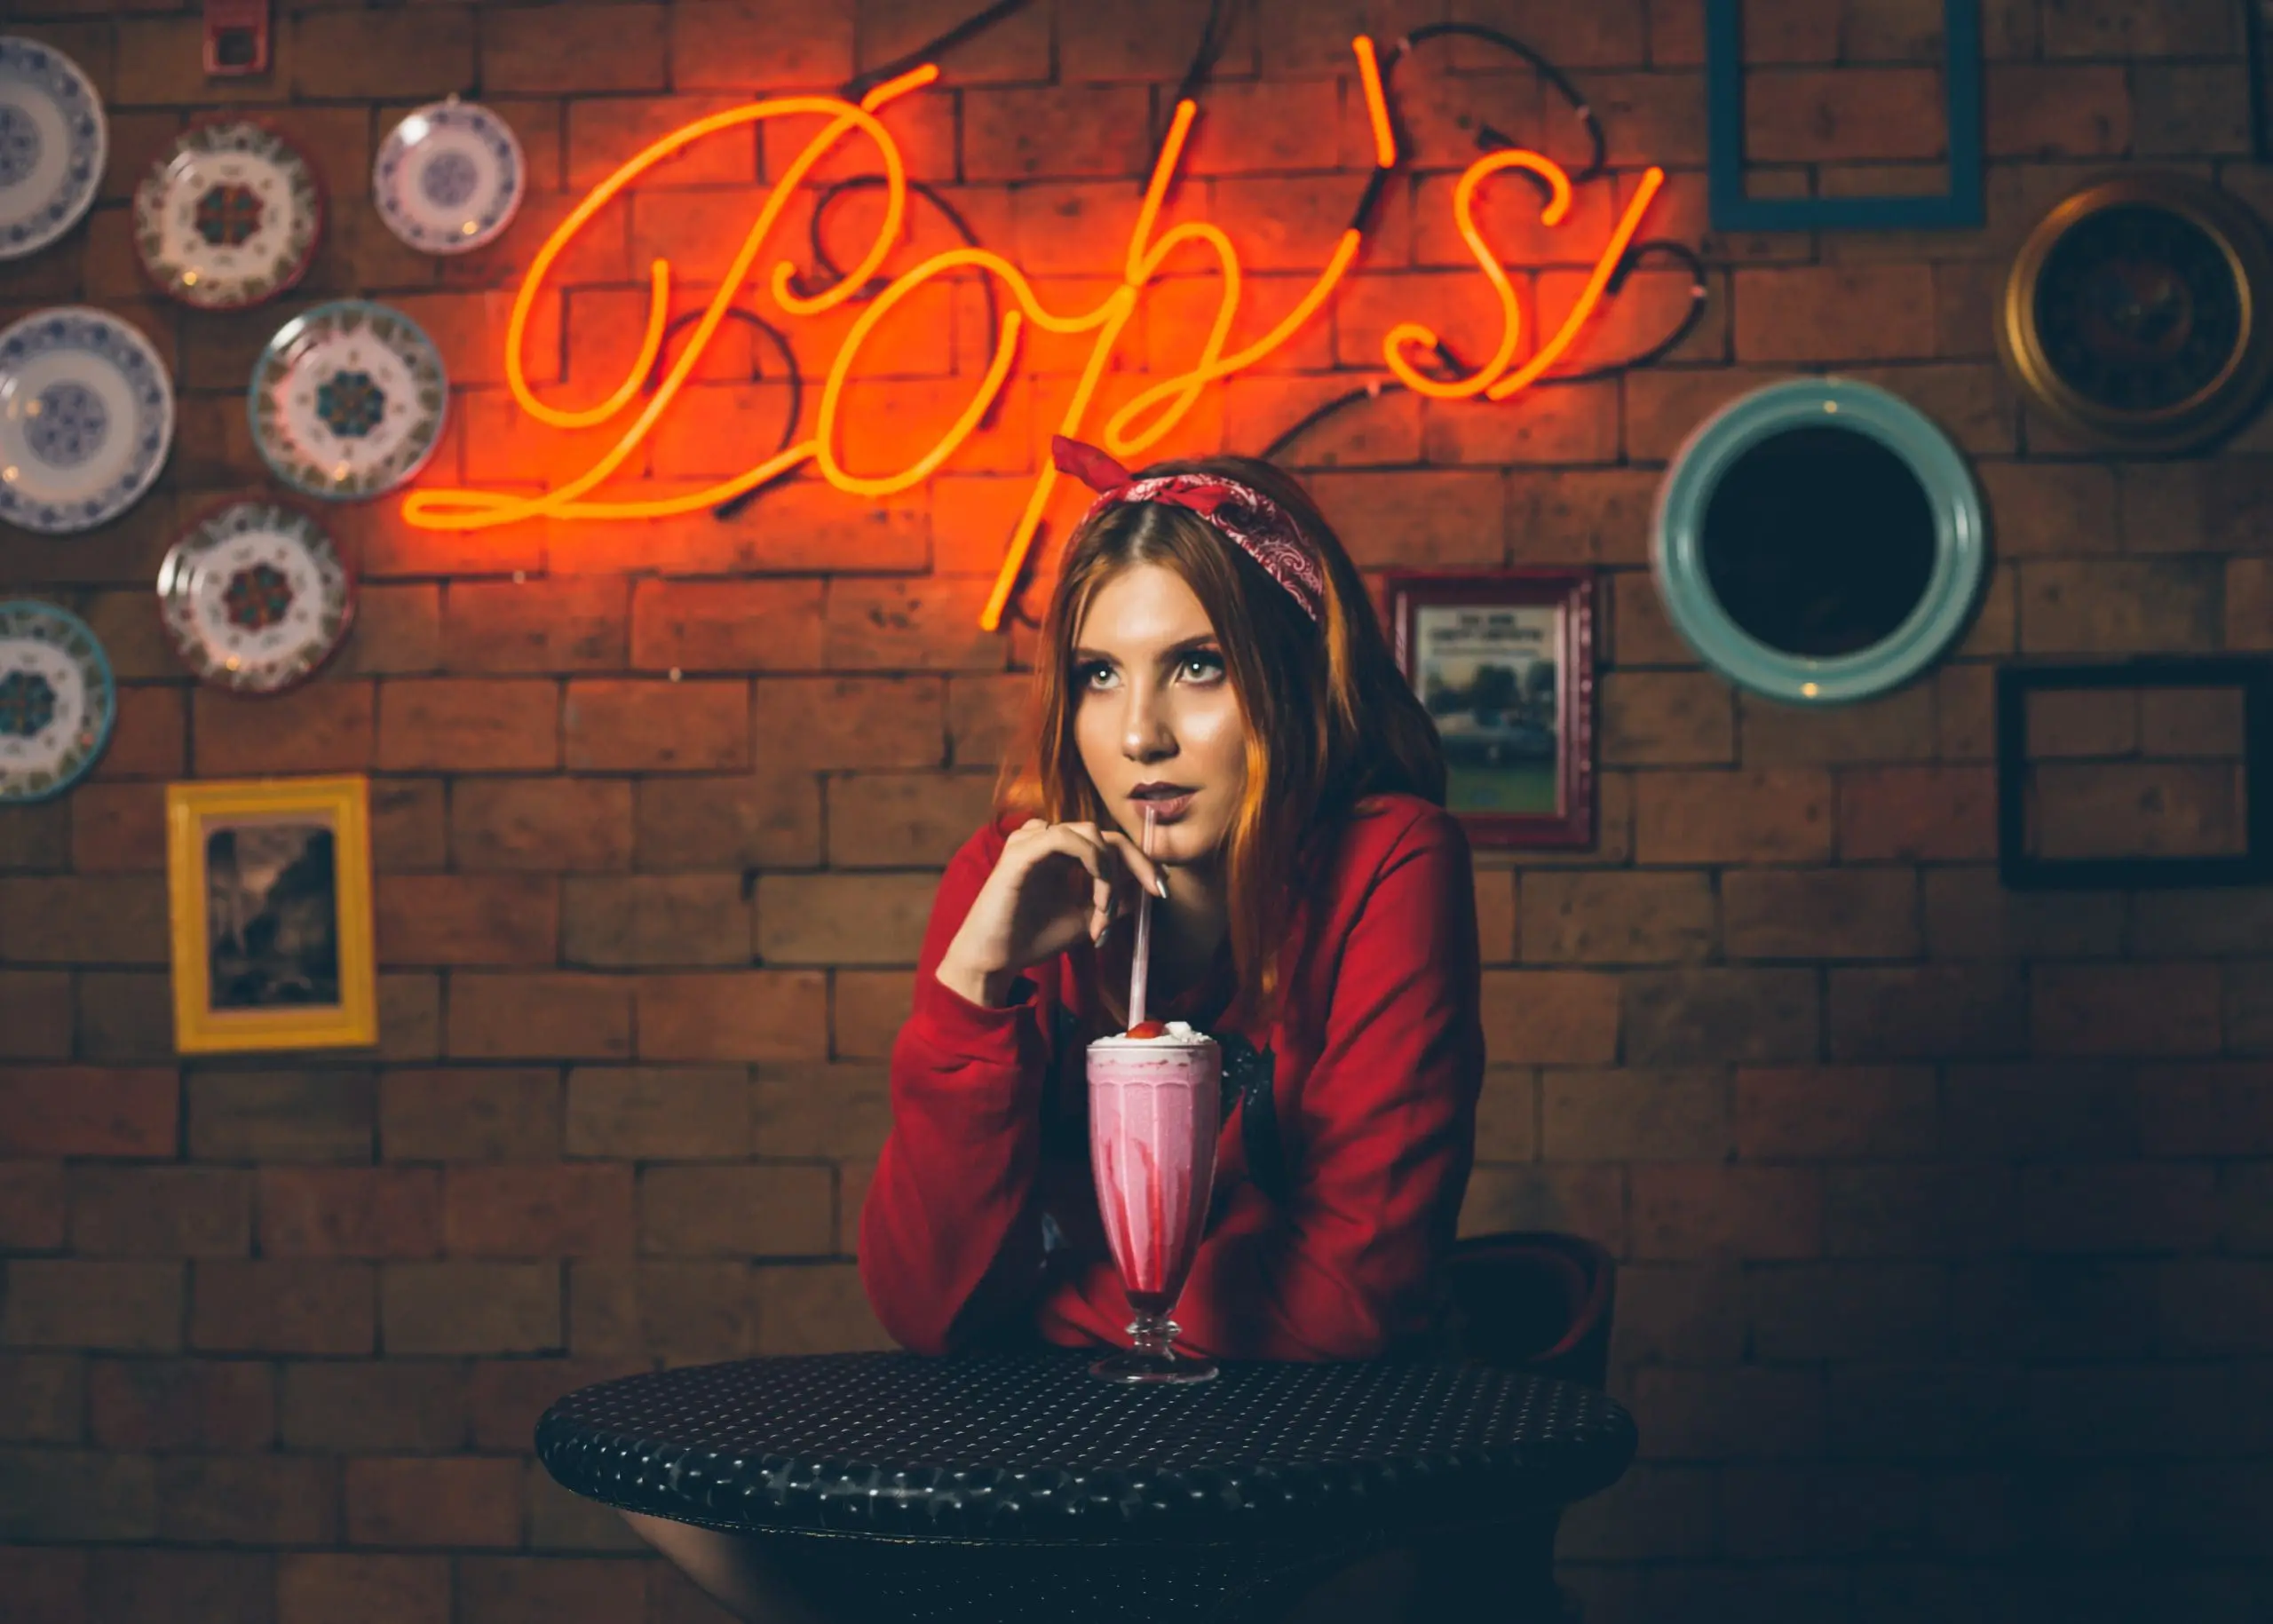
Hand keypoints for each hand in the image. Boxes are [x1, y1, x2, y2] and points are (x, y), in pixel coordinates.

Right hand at [935, 819, 1168, 1006]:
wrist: (994, 960)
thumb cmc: (1031, 938)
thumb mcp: (1085, 919)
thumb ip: (1113, 901)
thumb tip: (1147, 887)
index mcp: (1061, 854)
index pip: (1109, 843)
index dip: (1141, 861)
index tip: (1162, 889)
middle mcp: (1046, 840)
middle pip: (1105, 833)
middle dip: (1136, 863)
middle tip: (1154, 892)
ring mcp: (1031, 841)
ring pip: (1090, 833)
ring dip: (1109, 872)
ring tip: (1105, 909)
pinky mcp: (1020, 851)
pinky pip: (1064, 837)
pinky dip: (1090, 860)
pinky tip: (1095, 892)